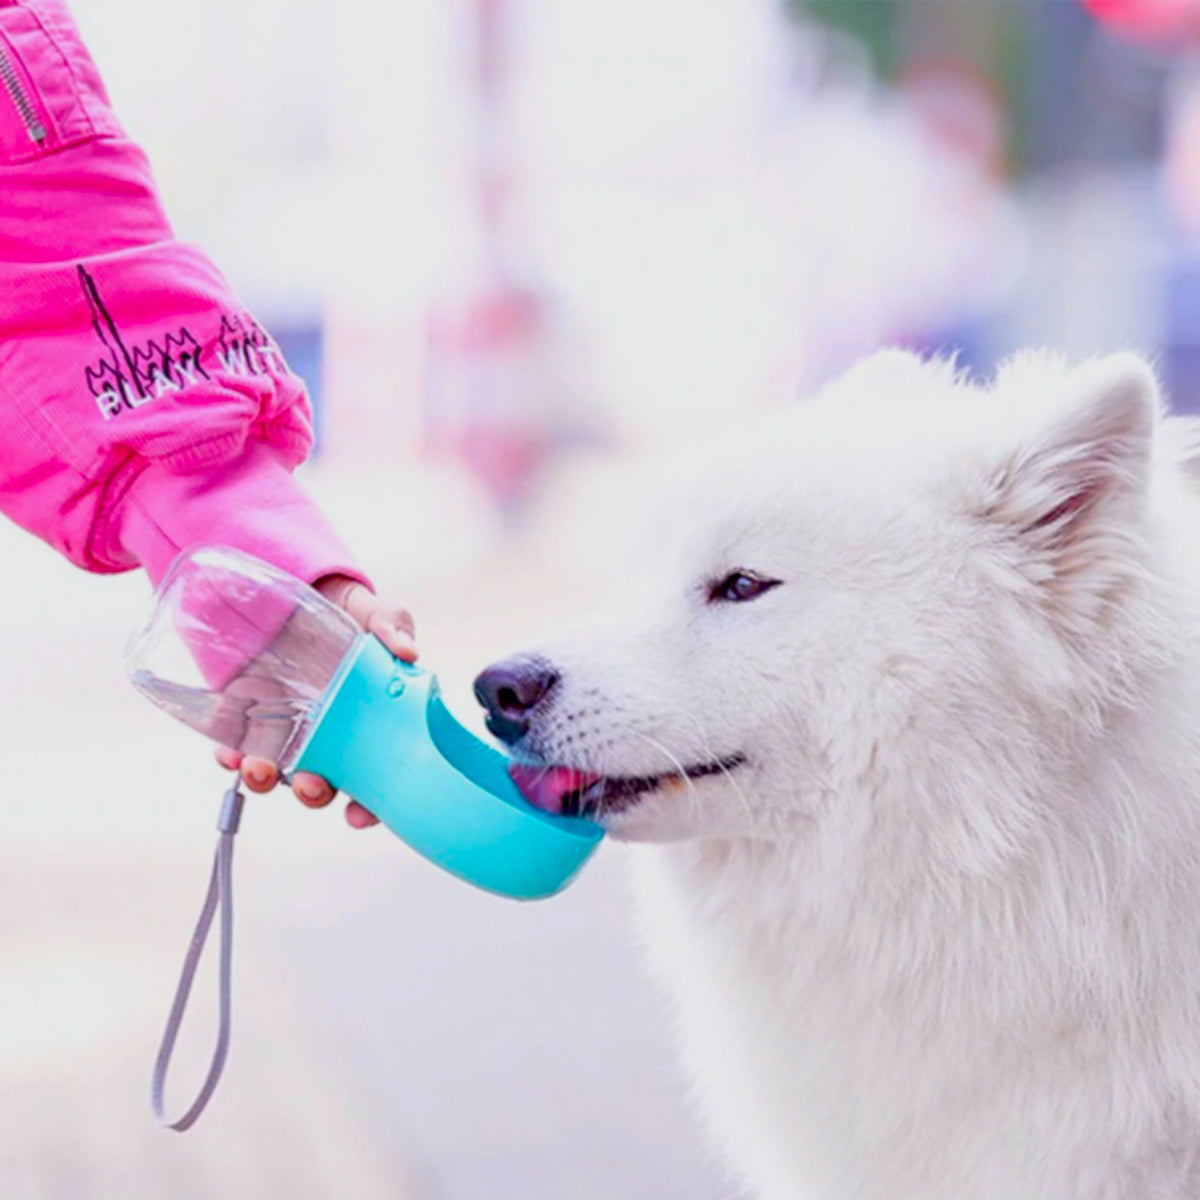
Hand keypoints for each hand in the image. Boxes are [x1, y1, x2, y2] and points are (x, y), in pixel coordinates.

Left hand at [216, 574, 416, 828]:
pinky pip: (235, 746)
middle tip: (312, 786)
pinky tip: (230, 755)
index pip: (375, 773)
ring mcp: (284, 726)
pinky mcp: (244, 715)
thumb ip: (392, 626)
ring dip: (268, 780)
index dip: (370, 803)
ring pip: (277, 771)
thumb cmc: (344, 610)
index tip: (359, 814)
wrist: (293, 588)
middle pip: (324, 781)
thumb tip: (408, 652)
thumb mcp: (374, 613)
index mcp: (366, 720)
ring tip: (261, 770)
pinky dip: (230, 757)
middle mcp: (326, 733)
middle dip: (315, 793)